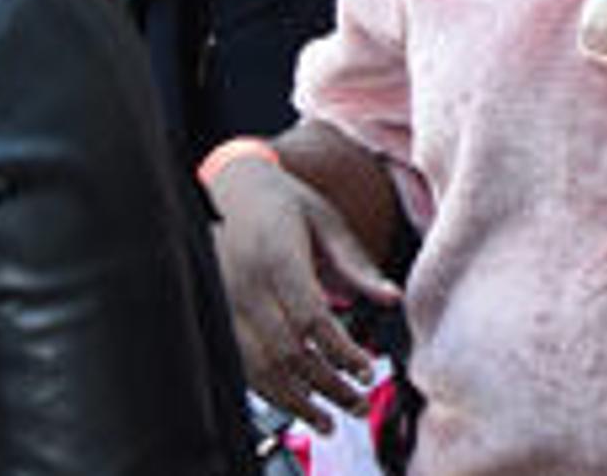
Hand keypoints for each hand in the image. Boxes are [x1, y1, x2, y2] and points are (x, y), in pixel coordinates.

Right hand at [208, 157, 398, 428]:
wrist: (225, 186)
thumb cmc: (284, 200)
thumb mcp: (327, 220)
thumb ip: (358, 263)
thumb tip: (393, 299)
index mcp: (276, 259)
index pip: (311, 321)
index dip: (341, 352)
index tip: (368, 369)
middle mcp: (244, 287)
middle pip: (287, 352)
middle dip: (326, 385)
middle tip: (359, 404)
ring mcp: (222, 305)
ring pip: (259, 368)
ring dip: (296, 399)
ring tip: (330, 420)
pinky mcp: (213, 316)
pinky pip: (239, 364)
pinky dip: (267, 390)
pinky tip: (294, 402)